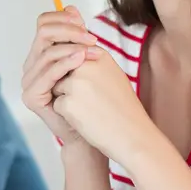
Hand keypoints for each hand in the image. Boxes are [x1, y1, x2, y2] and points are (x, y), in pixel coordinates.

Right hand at [21, 6, 102, 145]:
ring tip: (95, 50)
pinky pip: (49, 73)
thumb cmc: (90, 97)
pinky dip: (67, 62)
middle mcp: (31, 65)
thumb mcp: (85, 59)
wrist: (89, 131)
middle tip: (92, 38)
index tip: (85, 23)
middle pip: (43, 32)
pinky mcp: (32, 96)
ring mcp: (29, 81)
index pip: (44, 23)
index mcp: (41, 54)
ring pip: (48, 51)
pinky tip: (82, 59)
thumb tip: (71, 6)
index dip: (63, 18)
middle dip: (69, 30)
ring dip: (74, 47)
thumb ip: (76, 35)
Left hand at [51, 43, 154, 163]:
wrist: (133, 135)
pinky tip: (87, 119)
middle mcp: (85, 64)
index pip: (73, 59)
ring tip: (93, 109)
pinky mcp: (67, 103)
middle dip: (72, 87)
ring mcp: (75, 83)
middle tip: (97, 100)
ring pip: (58, 88)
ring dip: (69, 100)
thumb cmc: (123, 107)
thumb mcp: (112, 74)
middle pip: (63, 73)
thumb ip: (92, 61)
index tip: (99, 90)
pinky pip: (57, 105)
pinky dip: (68, 114)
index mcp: (98, 54)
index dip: (83, 78)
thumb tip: (72, 54)